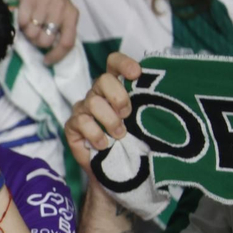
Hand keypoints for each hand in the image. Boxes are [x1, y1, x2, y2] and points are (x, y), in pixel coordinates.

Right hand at [10, 0, 76, 65]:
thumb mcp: (61, 11)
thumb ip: (61, 28)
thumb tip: (52, 51)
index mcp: (72, 13)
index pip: (67, 42)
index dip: (56, 56)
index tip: (47, 61)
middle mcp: (61, 7)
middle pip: (46, 41)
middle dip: (38, 41)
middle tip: (35, 32)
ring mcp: (45, 1)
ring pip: (32, 33)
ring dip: (27, 32)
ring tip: (29, 23)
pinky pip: (22, 22)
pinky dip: (20, 23)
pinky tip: (23, 16)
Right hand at [63, 51, 140, 173]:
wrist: (117, 169)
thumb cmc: (133, 141)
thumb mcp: (144, 120)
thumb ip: (146, 104)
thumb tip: (160, 95)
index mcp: (115, 87)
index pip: (113, 63)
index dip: (123, 64)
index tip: (136, 74)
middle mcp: (97, 94)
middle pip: (102, 80)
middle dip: (118, 97)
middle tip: (127, 115)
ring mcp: (83, 109)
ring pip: (93, 102)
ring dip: (110, 121)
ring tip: (120, 135)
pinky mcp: (72, 126)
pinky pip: (82, 122)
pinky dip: (96, 134)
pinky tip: (104, 144)